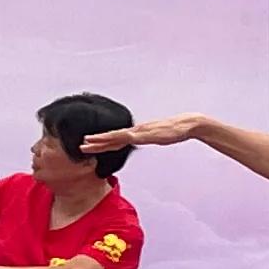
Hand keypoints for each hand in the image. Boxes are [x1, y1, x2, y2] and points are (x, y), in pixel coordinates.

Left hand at [89, 113, 204, 152]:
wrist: (187, 124)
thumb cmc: (174, 131)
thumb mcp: (157, 137)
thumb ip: (148, 138)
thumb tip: (142, 142)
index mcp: (137, 132)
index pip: (116, 138)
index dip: (101, 142)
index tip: (88, 144)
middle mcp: (136, 130)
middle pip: (112, 137)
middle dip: (95, 142)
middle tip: (80, 145)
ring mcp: (141, 131)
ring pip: (117, 136)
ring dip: (102, 140)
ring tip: (87, 142)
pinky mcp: (148, 133)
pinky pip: (131, 137)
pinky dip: (120, 138)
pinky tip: (112, 140)